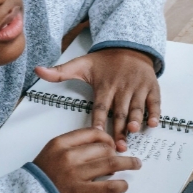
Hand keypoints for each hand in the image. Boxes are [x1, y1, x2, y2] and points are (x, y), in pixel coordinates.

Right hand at [33, 127, 141, 192]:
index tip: (111, 143)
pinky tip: (124, 185)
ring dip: (127, 163)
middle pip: (103, 148)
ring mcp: (75, 175)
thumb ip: (72, 145)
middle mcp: (68, 157)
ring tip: (135, 164)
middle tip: (121, 158)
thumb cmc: (43, 177)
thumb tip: (101, 143)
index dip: (106, 137)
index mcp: (60, 144)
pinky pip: (108, 187)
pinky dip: (120, 185)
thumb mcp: (52, 152)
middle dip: (116, 152)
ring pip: (110, 163)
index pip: (92, 133)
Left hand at [35, 48, 159, 150]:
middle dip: (119, 129)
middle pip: (119, 112)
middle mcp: (121, 87)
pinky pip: (154, 101)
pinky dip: (155, 112)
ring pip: (136, 107)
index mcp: (104, 86)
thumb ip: (60, 72)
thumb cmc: (104, 61)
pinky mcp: (151, 87)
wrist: (128, 46)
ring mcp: (137, 87)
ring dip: (136, 119)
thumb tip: (38, 70)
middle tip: (117, 145)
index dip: (98, 120)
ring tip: (133, 131)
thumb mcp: (81, 64)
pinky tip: (153, 123)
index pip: (100, 106)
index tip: (96, 133)